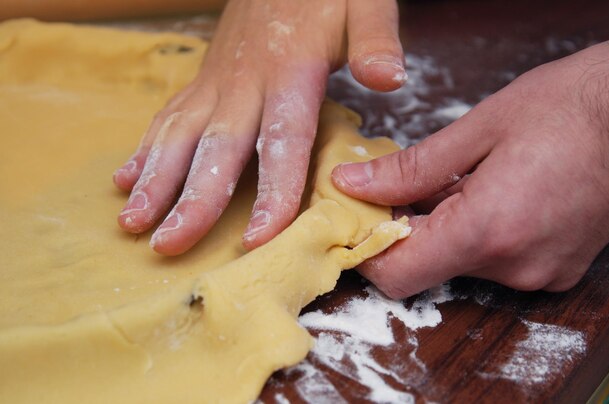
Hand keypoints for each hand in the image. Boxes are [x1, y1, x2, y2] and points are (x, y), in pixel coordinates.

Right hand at [113, 0, 404, 254]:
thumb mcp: (364, 5)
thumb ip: (376, 41)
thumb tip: (389, 80)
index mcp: (290, 71)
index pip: (282, 140)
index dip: (274, 191)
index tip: (259, 238)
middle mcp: (244, 83)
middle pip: (217, 147)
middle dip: (193, 199)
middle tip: (169, 245)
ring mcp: (216, 83)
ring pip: (180, 135)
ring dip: (155, 180)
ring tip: (132, 223)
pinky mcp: (202, 82)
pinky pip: (168, 117)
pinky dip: (145, 150)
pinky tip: (126, 180)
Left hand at [332, 36, 608, 297]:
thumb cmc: (569, 109)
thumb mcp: (478, 129)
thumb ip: (409, 168)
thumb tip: (353, 184)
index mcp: (487, 230)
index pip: (397, 274)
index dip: (367, 250)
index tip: (360, 216)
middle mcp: (513, 266)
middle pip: (427, 267)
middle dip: (406, 228)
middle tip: (405, 183)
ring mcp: (538, 274)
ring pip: (460, 262)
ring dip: (445, 226)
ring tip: (462, 178)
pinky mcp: (555, 270)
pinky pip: (495, 260)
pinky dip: (478, 232)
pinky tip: (491, 192)